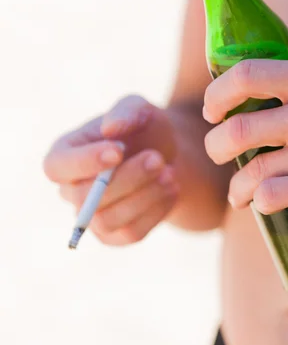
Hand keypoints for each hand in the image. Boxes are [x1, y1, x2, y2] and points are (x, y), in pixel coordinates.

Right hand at [43, 95, 178, 245]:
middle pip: (84, 197)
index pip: (57, 167)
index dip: (85, 162)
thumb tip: (111, 129)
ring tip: (170, 173)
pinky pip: (131, 233)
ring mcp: (91, 217)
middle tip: (156, 158)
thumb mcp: (139, 109)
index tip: (119, 150)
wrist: (166, 154)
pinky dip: (156, 211)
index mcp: (65, 154)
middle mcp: (70, 190)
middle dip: (125, 179)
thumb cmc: (143, 128)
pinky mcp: (115, 235)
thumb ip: (125, 112)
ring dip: (143, 198)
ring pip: (107, 221)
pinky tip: (172, 188)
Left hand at [203, 43, 287, 214]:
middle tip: (218, 151)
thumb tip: (257, 47)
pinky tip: (260, 202)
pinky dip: (259, 202)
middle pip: (240, 129)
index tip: (212, 110)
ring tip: (237, 191)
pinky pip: (274, 196)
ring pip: (254, 170)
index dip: (217, 94)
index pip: (247, 75)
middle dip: (216, 146)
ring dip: (235, 185)